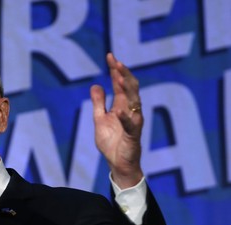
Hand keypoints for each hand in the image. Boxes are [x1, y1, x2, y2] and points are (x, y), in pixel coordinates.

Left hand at [90, 53, 143, 188]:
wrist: (118, 163)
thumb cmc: (111, 142)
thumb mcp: (99, 119)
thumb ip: (98, 103)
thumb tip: (95, 85)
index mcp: (121, 105)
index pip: (120, 83)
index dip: (116, 70)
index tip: (110, 56)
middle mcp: (130, 110)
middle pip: (130, 87)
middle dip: (123, 74)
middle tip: (116, 61)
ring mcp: (133, 122)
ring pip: (135, 101)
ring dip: (127, 89)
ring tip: (119, 77)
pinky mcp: (134, 135)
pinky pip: (131, 125)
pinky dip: (125, 118)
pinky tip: (118, 111)